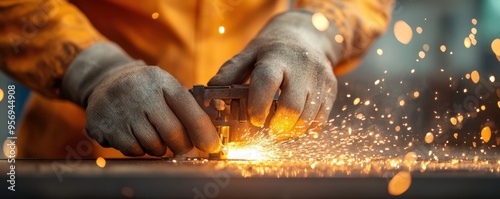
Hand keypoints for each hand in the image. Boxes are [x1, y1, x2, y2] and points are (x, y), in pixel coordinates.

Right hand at [62, 43, 219, 155]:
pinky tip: (135, 135)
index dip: (203, 131)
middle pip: (172, 132)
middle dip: (183, 145)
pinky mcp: (106, 126)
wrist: (105, 82)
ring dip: (160, 148)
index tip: (212, 146)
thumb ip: (187, 108)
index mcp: (161, 81)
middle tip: (183, 147)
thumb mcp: (165, 87)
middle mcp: (140, 93)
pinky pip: (133, 150)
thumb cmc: (146, 90)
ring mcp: (121, 110)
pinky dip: (139, 149)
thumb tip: (210, 138)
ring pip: (153, 145)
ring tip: (154, 135)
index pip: (188, 108)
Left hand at [208, 11, 340, 139]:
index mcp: (277, 57)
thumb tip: (210, 96)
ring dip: (289, 131)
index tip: (253, 119)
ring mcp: (320, 78)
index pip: (267, 82)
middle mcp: (302, 67)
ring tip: (277, 130)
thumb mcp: (249, 54)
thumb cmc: (272, 50)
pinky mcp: (331, 89)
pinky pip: (320, 120)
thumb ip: (229, 74)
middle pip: (291, 107)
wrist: (307, 35)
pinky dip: (305, 129)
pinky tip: (293, 125)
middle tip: (265, 129)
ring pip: (307, 118)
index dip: (258, 105)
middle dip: (275, 125)